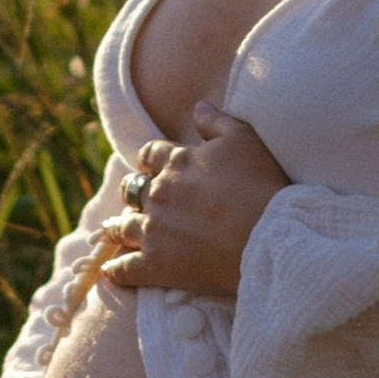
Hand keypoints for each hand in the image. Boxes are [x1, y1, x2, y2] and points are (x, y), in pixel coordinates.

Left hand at [106, 104, 289, 299]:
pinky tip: (110, 270)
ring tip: (114, 232)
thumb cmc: (261, 185)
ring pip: (122, 226)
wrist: (268, 236)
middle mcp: (159, 193)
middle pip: (132, 189)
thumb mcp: (244, 140)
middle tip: (135, 201)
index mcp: (177, 161)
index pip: (150, 154)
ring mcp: (153, 230)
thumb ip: (217, 121)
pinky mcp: (155, 265)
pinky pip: (124, 268)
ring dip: (118, 228)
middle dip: (133, 193)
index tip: (150, 166)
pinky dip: (115, 269)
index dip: (150, 160)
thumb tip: (197, 107)